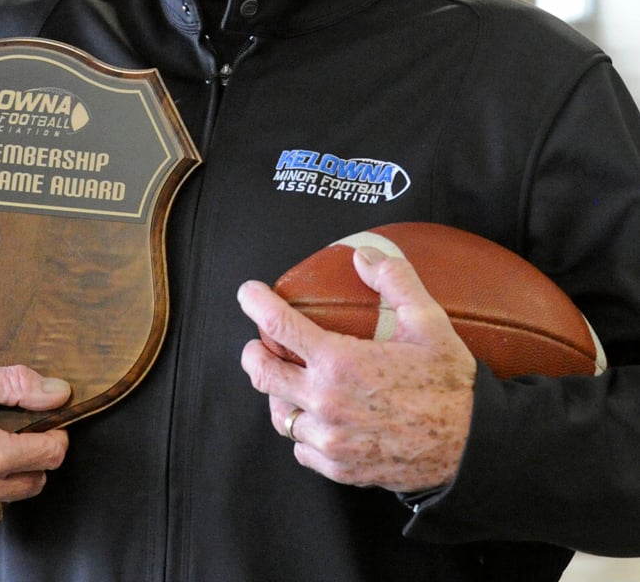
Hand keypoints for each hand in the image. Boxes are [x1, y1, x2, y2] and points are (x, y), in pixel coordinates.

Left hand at [238, 245, 475, 492]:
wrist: (473, 448)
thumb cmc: (451, 385)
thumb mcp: (429, 321)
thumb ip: (394, 280)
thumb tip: (364, 255)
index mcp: (340, 361)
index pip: (278, 325)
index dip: (256, 303)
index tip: (248, 294)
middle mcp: (326, 401)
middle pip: (262, 372)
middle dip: (254, 351)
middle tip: (262, 342)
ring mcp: (330, 438)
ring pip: (279, 414)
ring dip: (278, 393)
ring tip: (290, 380)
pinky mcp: (339, 467)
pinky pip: (301, 448)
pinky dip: (301, 430)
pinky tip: (315, 416)